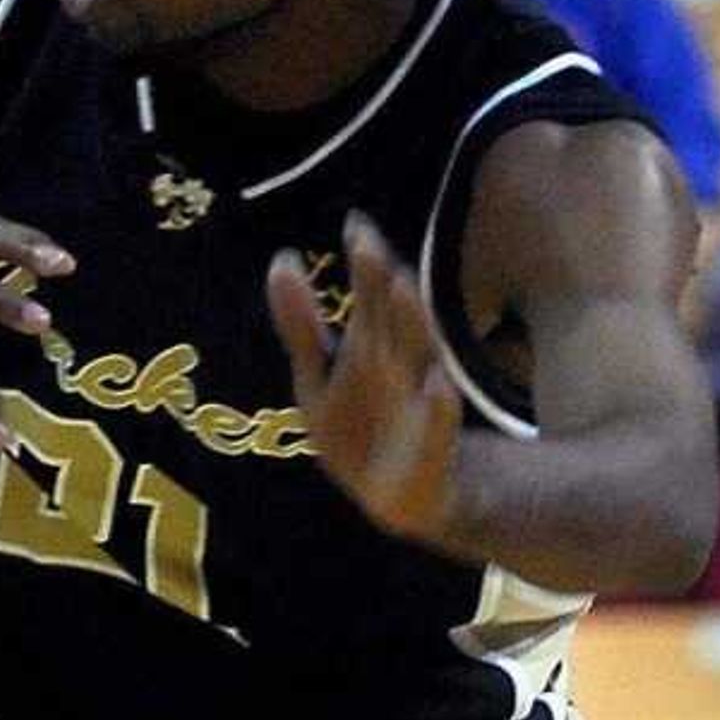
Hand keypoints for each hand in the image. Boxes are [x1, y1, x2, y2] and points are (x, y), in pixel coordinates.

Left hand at [270, 213, 461, 548]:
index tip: (353, 223)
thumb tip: (282, 259)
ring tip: (402, 290)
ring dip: (411, 326)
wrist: (403, 497)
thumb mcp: (319, 377)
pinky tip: (437, 388)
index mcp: (376, 348)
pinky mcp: (432, 451)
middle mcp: (402, 368)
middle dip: (380, 286)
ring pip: (417, 361)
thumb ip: (301, 324)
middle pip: (391, 321)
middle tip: (369, 246)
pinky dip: (438, 409)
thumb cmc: (359, 427)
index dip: (363, 264)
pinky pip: (437, 429)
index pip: (371, 299)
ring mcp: (420, 407)